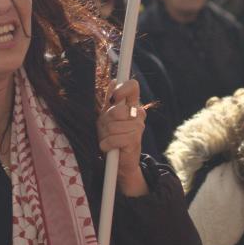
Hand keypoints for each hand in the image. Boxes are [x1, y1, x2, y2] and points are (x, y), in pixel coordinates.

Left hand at [98, 80, 147, 194]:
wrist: (119, 163)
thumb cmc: (112, 137)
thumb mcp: (108, 117)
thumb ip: (111, 100)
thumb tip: (113, 81)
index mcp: (132, 105)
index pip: (132, 86)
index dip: (122, 89)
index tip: (113, 98)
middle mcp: (138, 113)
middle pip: (116, 110)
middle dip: (105, 121)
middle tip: (106, 130)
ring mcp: (138, 127)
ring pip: (113, 125)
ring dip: (105, 135)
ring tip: (109, 140)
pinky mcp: (135, 140)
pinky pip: (114, 138)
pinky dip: (107, 144)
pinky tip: (109, 148)